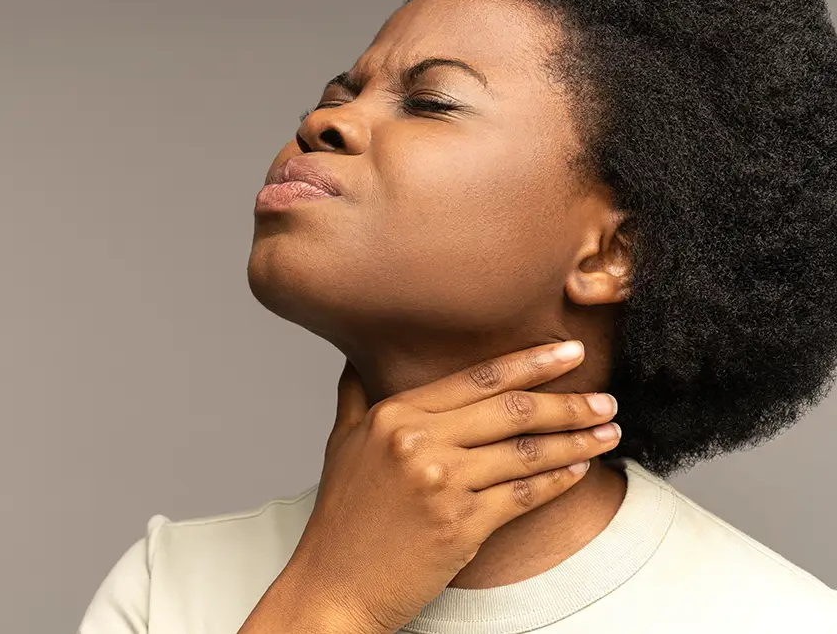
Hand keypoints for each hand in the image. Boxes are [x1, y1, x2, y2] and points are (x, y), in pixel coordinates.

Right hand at [285, 341, 619, 633]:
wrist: (333, 586)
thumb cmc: (340, 519)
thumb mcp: (342, 444)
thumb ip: (358, 396)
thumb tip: (361, 359)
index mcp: (393, 414)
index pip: (478, 377)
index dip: (532, 362)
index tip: (570, 353)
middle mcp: (417, 441)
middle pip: (512, 410)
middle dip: (568, 402)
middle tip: (605, 399)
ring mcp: (440, 483)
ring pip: (527, 451)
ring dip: (577, 441)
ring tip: (607, 432)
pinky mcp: (461, 525)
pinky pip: (525, 494)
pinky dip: (560, 481)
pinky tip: (581, 471)